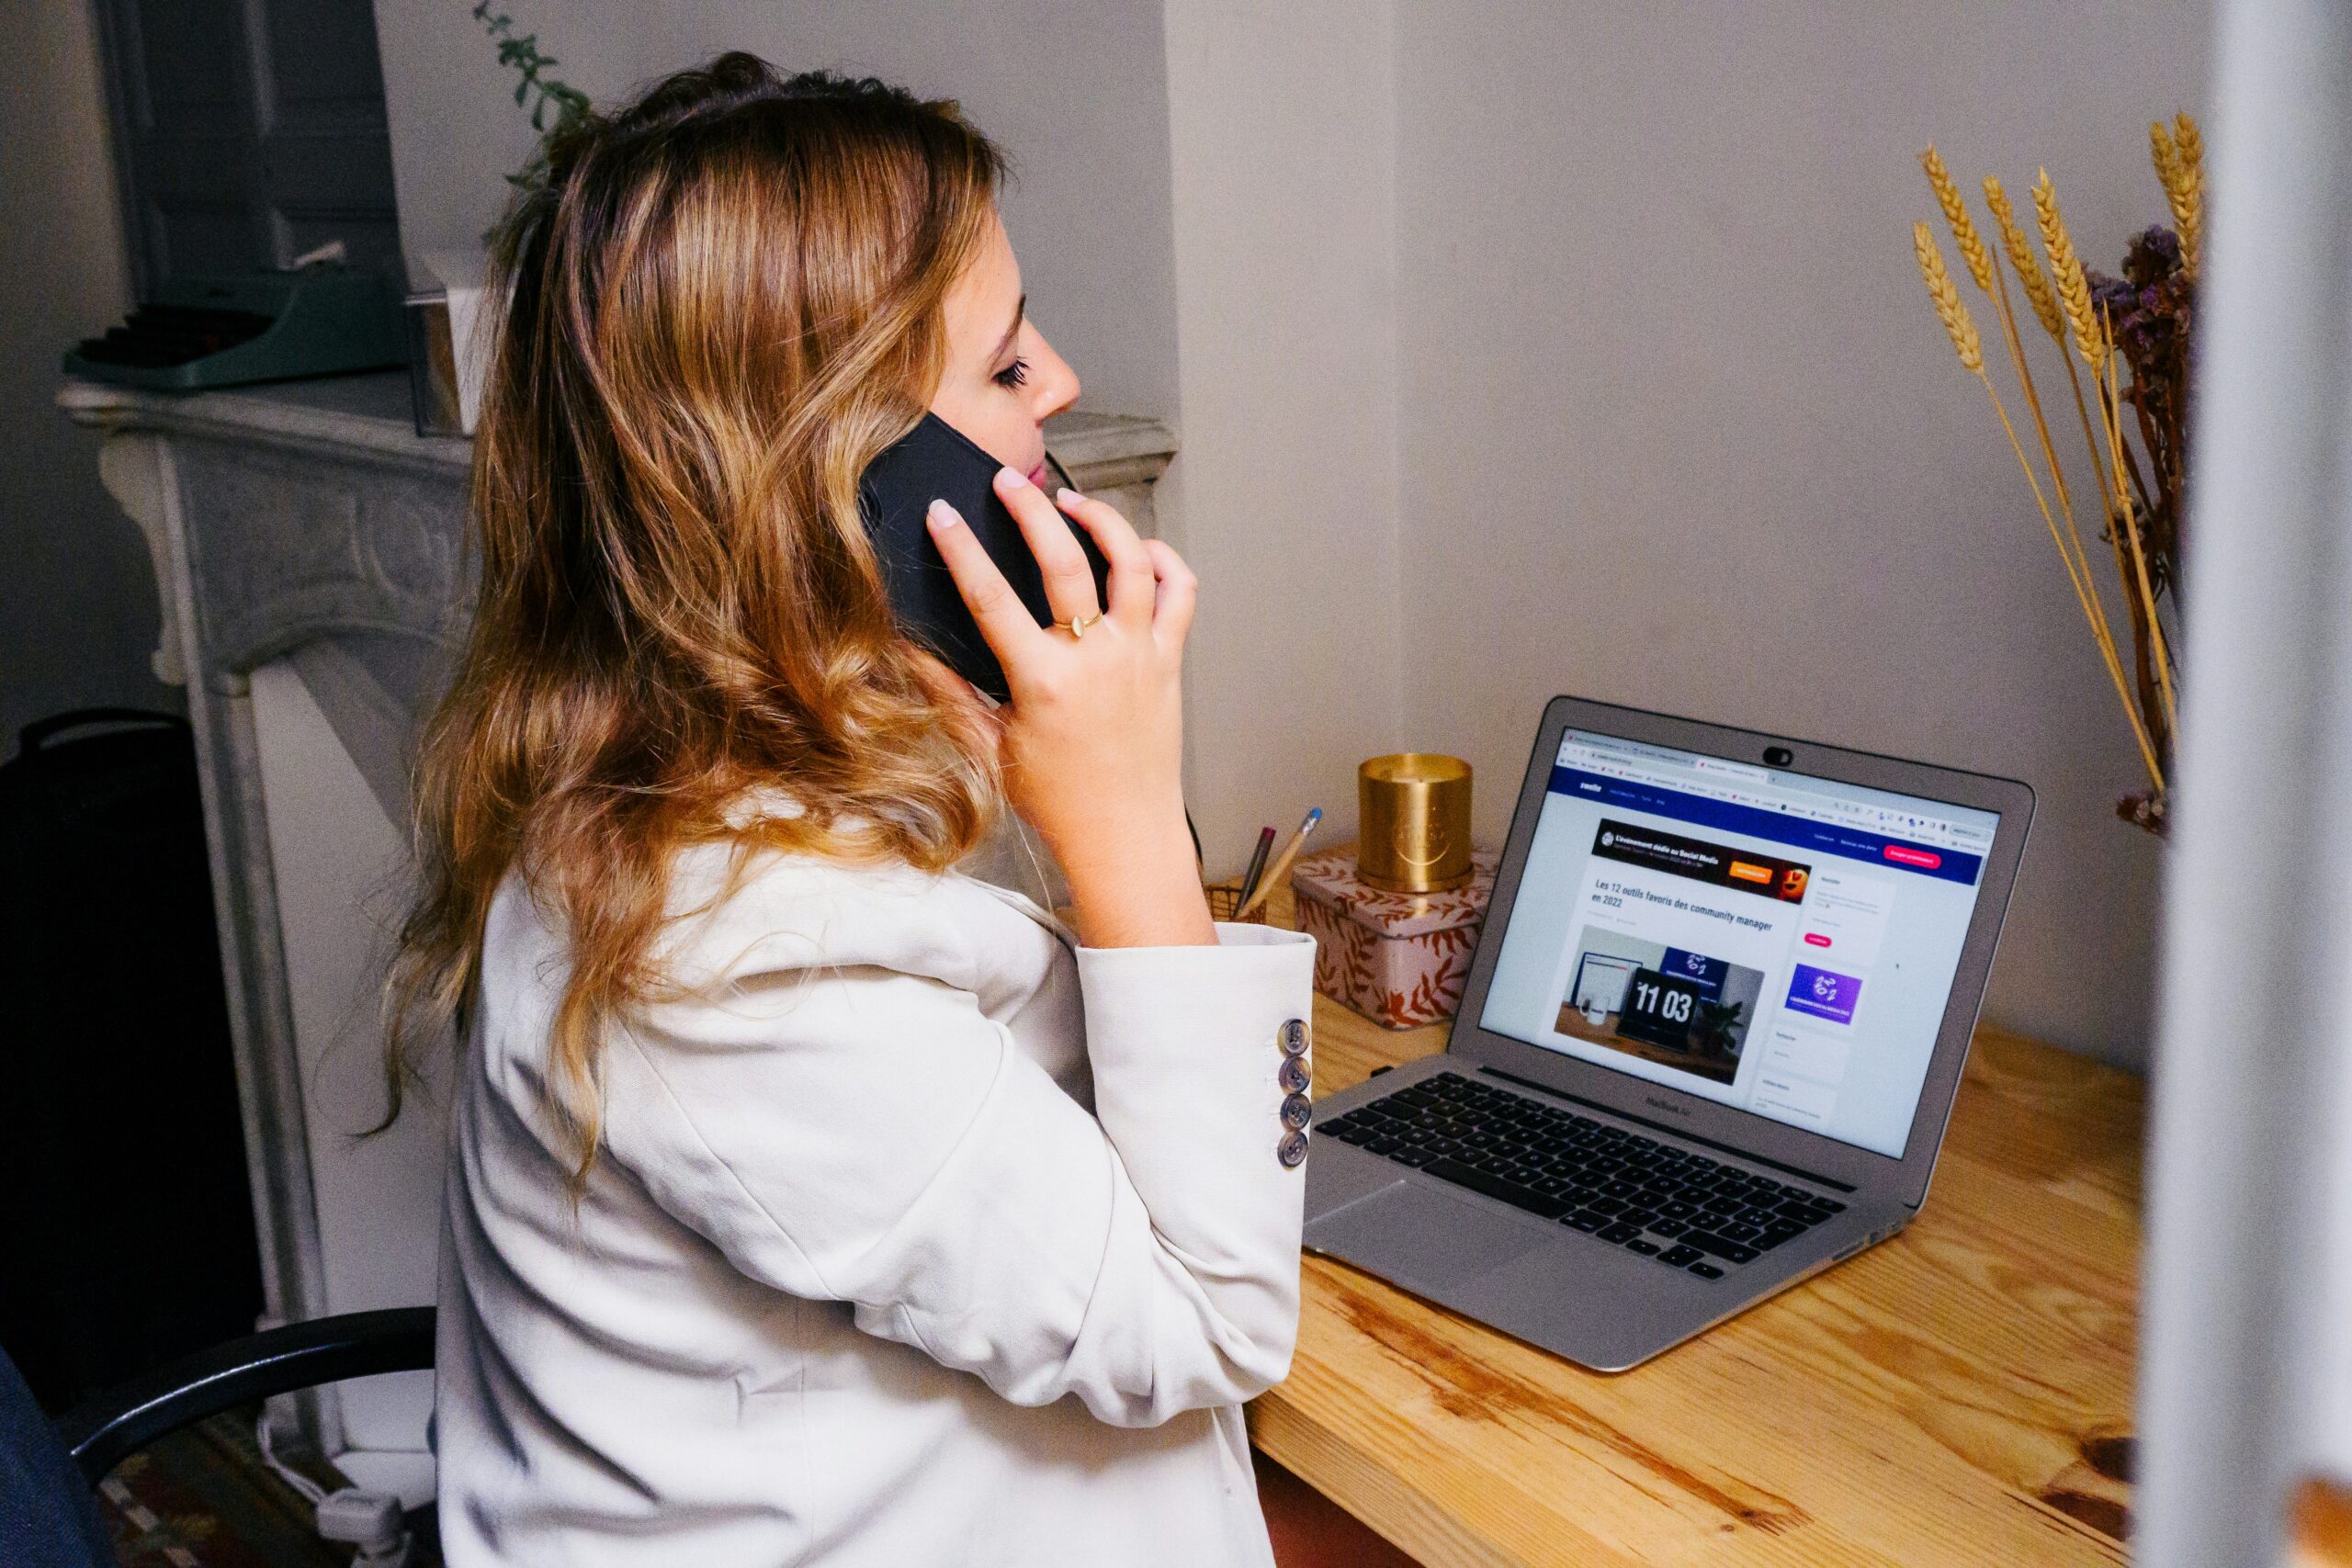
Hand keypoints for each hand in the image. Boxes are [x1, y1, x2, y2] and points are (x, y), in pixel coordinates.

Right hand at [926, 467, 1213, 946]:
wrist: (1126, 836)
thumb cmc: (1059, 801)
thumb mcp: (990, 749)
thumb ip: (950, 693)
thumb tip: (910, 647)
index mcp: (1045, 684)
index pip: (992, 598)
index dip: (961, 550)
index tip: (942, 514)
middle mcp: (1097, 661)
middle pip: (1065, 561)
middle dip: (1031, 510)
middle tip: (1008, 483)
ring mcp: (1141, 656)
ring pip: (1131, 562)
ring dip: (1102, 520)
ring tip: (1072, 503)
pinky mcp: (1171, 661)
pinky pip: (1179, 592)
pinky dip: (1161, 560)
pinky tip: (1135, 549)